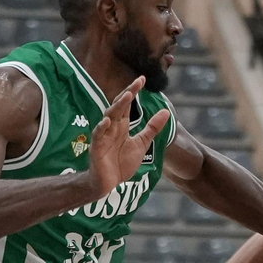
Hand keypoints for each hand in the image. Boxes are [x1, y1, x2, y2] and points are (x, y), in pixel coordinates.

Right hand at [87, 75, 169, 198]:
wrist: (109, 184)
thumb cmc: (121, 163)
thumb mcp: (141, 143)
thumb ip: (152, 128)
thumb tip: (166, 111)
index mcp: (122, 125)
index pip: (127, 104)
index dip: (134, 91)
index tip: (142, 79)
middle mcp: (112, 127)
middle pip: (119, 106)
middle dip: (127, 93)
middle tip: (138, 82)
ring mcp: (103, 136)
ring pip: (109, 116)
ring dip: (117, 106)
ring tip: (127, 95)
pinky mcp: (96, 147)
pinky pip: (98, 135)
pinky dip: (101, 128)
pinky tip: (107, 121)